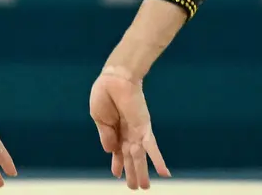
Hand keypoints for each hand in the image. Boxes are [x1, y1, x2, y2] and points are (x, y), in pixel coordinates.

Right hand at [90, 69, 170, 189]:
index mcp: (114, 131)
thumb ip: (105, 136)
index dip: (117, 164)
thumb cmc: (104, 94)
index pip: (116, 152)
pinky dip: (157, 160)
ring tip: (145, 188)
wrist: (115, 78)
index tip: (116, 175)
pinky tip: (164, 174)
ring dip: (142, 173)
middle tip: (134, 187)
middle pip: (129, 158)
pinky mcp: (144, 128)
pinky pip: (152, 147)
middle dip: (131, 173)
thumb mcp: (98, 118)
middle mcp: (127, 133)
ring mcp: (136, 132)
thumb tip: (110, 152)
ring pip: (139, 158)